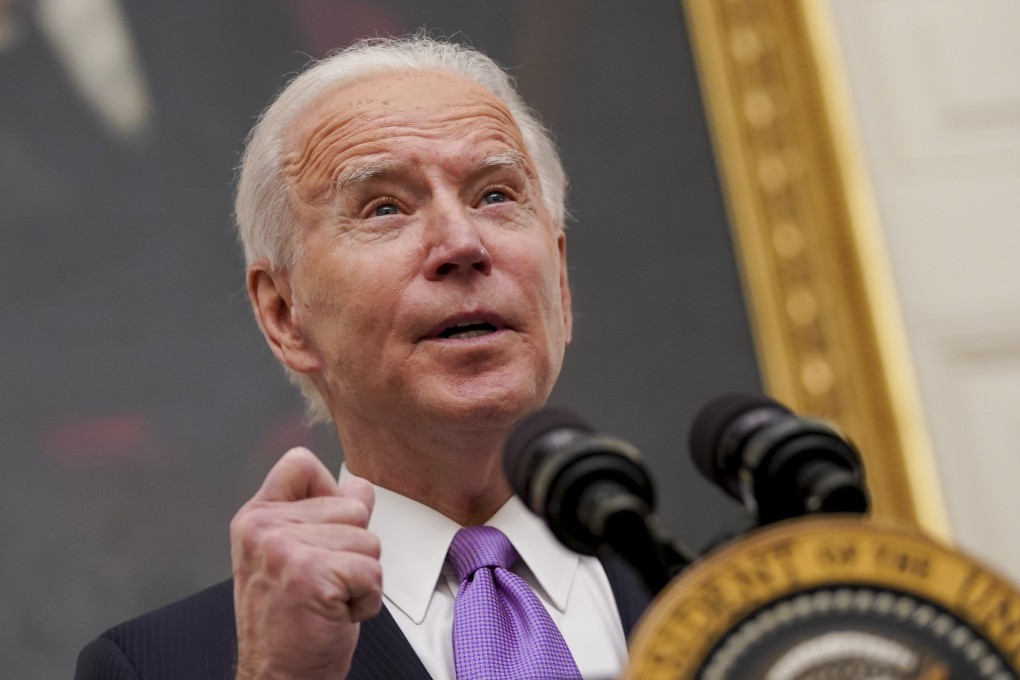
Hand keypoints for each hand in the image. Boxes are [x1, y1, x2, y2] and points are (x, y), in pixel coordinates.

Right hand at [231, 447, 380, 679]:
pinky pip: (373, 571)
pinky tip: (337, 614)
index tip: (320, 535)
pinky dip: (367, 600)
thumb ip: (324, 515)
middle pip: (353, 505)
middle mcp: (264, 527)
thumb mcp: (297, 556)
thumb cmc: (291, 623)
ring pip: (368, 540)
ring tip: (328, 600)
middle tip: (323, 583)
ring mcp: (285, 549)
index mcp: (257, 516)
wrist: (278, 679)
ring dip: (361, 577)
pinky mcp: (311, 574)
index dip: (327, 492)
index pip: (300, 462)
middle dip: (353, 549)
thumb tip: (359, 487)